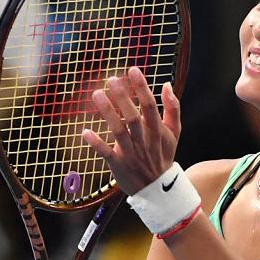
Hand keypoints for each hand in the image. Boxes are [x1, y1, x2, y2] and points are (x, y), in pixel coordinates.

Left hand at [82, 67, 180, 194]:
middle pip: (133, 117)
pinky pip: (105, 153)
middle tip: (112, 79)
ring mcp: (130, 153)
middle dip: (123, 97)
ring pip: (118, 131)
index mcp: (157, 131)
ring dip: (108, 113)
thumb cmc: (163, 155)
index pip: (150, 106)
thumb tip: (167, 85)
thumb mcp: (174, 133)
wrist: (158, 188)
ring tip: (97, 94)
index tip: (133, 70)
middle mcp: (144, 140)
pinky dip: (96, 143)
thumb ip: (172, 108)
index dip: (142, 88)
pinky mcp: (118, 164)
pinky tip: (86, 132)